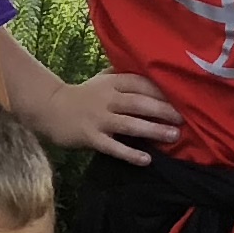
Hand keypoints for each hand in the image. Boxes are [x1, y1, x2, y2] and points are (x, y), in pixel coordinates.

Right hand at [50, 69, 180, 162]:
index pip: (142, 84)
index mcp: (112, 83)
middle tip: (184, 118)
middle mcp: (107, 99)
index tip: (182, 98)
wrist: (49, 108)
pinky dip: (130, 153)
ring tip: (173, 136)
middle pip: (140, 103)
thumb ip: (124, 75)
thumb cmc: (82, 95)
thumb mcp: (102, 79)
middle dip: (164, 111)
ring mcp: (98, 119)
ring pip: (130, 124)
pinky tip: (146, 160)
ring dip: (153, 130)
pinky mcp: (90, 137)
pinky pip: (113, 147)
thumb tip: (152, 73)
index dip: (162, 91)